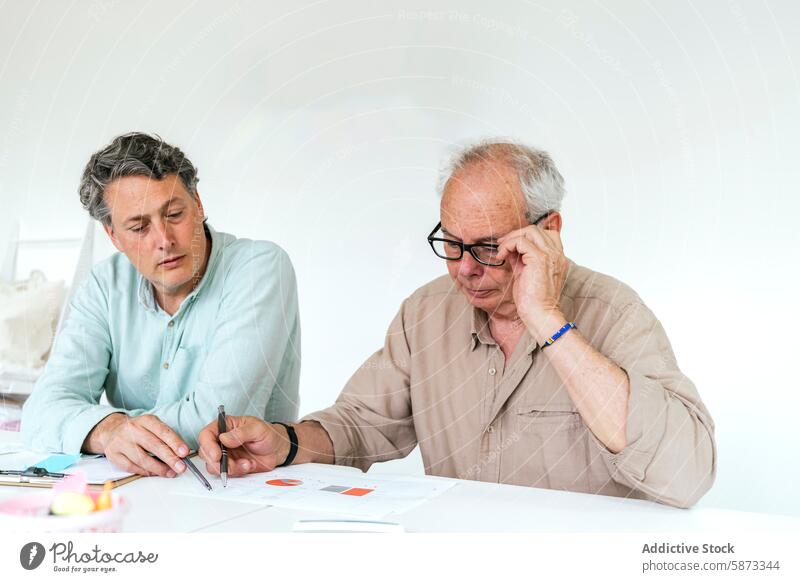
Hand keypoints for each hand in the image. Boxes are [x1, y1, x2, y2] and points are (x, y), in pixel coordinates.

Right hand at [84, 413, 188, 476]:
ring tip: (170, 472)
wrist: (112, 430)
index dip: (175, 442)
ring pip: (142, 458)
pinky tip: (155, 473)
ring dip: (159, 468)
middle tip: (181, 467)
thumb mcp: (152, 426)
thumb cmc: (138, 430)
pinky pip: (132, 467)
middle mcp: (132, 430)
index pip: (162, 431)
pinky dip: (145, 472)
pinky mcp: (114, 455)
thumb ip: (166, 437)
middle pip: (153, 445)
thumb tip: (181, 453)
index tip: (184, 452)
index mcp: (145, 420)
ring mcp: (121, 443)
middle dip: (169, 458)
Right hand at [197, 416, 290, 477]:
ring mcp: (225, 455)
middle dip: (215, 461)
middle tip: (228, 464)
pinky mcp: (231, 466)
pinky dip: (237, 471)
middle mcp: (221, 441)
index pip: (206, 434)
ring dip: (228, 468)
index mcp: (225, 426)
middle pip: (205, 452)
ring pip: (213, 466)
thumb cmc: (268, 434)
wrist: (278, 449)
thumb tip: (224, 438)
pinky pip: (226, 473)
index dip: (207, 445)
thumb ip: (240, 433)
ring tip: (245, 463)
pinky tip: (248, 465)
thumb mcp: (257, 429)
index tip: (216, 455)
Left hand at [497, 224, 568, 340]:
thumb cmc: (532, 299)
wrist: (539, 314)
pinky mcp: (540, 259)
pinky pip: (521, 241)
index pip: (545, 234)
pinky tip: (501, 256)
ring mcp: (550, 255)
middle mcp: (557, 254)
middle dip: (516, 234)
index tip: (510, 244)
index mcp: (557, 258)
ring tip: (501, 251)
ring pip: (530, 231)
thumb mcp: (526, 273)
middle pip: (536, 229)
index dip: (526, 235)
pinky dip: (508, 245)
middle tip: (502, 245)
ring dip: (511, 238)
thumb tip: (510, 249)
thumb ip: (521, 259)